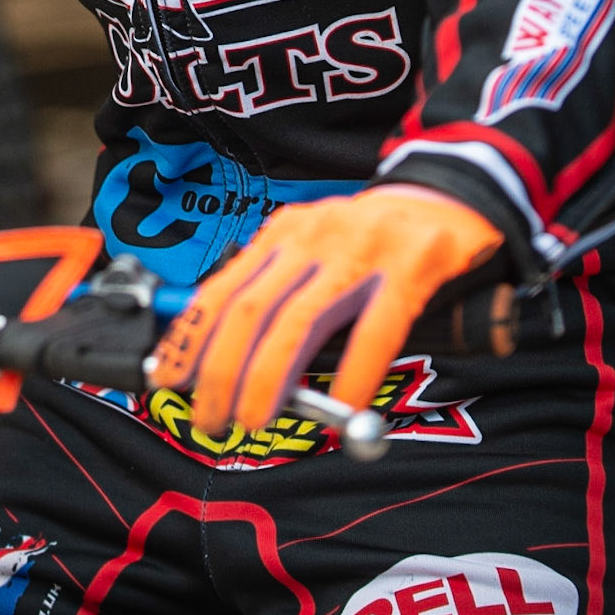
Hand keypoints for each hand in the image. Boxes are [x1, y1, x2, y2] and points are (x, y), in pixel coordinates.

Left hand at [150, 185, 501, 436]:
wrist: (447, 194)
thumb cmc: (372, 238)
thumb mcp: (314, 250)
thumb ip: (277, 293)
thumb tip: (228, 359)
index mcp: (283, 233)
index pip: (222, 289)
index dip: (190, 337)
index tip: (166, 379)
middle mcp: (313, 236)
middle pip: (250, 309)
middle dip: (221, 370)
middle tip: (209, 418)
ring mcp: (361, 249)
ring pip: (299, 321)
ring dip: (268, 378)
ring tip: (253, 421)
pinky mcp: (410, 266)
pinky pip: (375, 328)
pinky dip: (354, 372)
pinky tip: (342, 409)